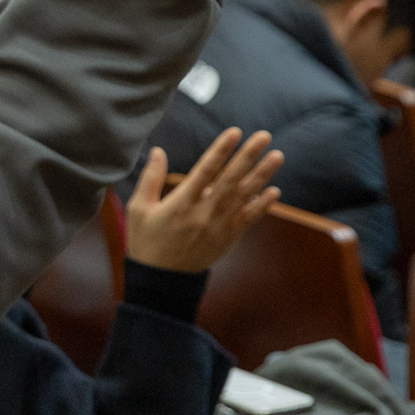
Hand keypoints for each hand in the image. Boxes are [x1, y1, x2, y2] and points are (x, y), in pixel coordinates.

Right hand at [125, 128, 282, 271]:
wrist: (161, 281)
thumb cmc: (146, 242)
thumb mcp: (138, 209)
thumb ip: (150, 178)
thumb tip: (158, 151)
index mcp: (181, 203)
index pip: (205, 170)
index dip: (221, 150)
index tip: (235, 132)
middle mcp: (204, 213)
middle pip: (230, 179)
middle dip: (248, 156)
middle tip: (264, 136)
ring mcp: (218, 226)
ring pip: (244, 197)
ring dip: (261, 175)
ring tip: (277, 156)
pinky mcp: (227, 239)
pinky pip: (248, 220)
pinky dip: (262, 206)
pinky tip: (274, 191)